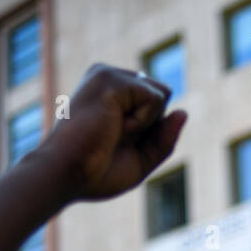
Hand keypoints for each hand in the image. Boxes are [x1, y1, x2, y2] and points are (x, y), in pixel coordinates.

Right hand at [36, 64, 186, 202]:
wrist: (66, 175)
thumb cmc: (96, 173)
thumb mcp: (141, 159)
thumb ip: (164, 137)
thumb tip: (184, 112)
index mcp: (111, 93)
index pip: (156, 104)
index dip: (148, 132)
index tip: (115, 144)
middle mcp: (108, 78)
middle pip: (163, 94)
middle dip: (150, 125)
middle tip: (115, 139)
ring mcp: (107, 75)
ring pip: (161, 94)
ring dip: (145, 124)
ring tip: (112, 132)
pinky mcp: (110, 78)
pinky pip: (154, 99)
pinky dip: (141, 122)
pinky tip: (113, 127)